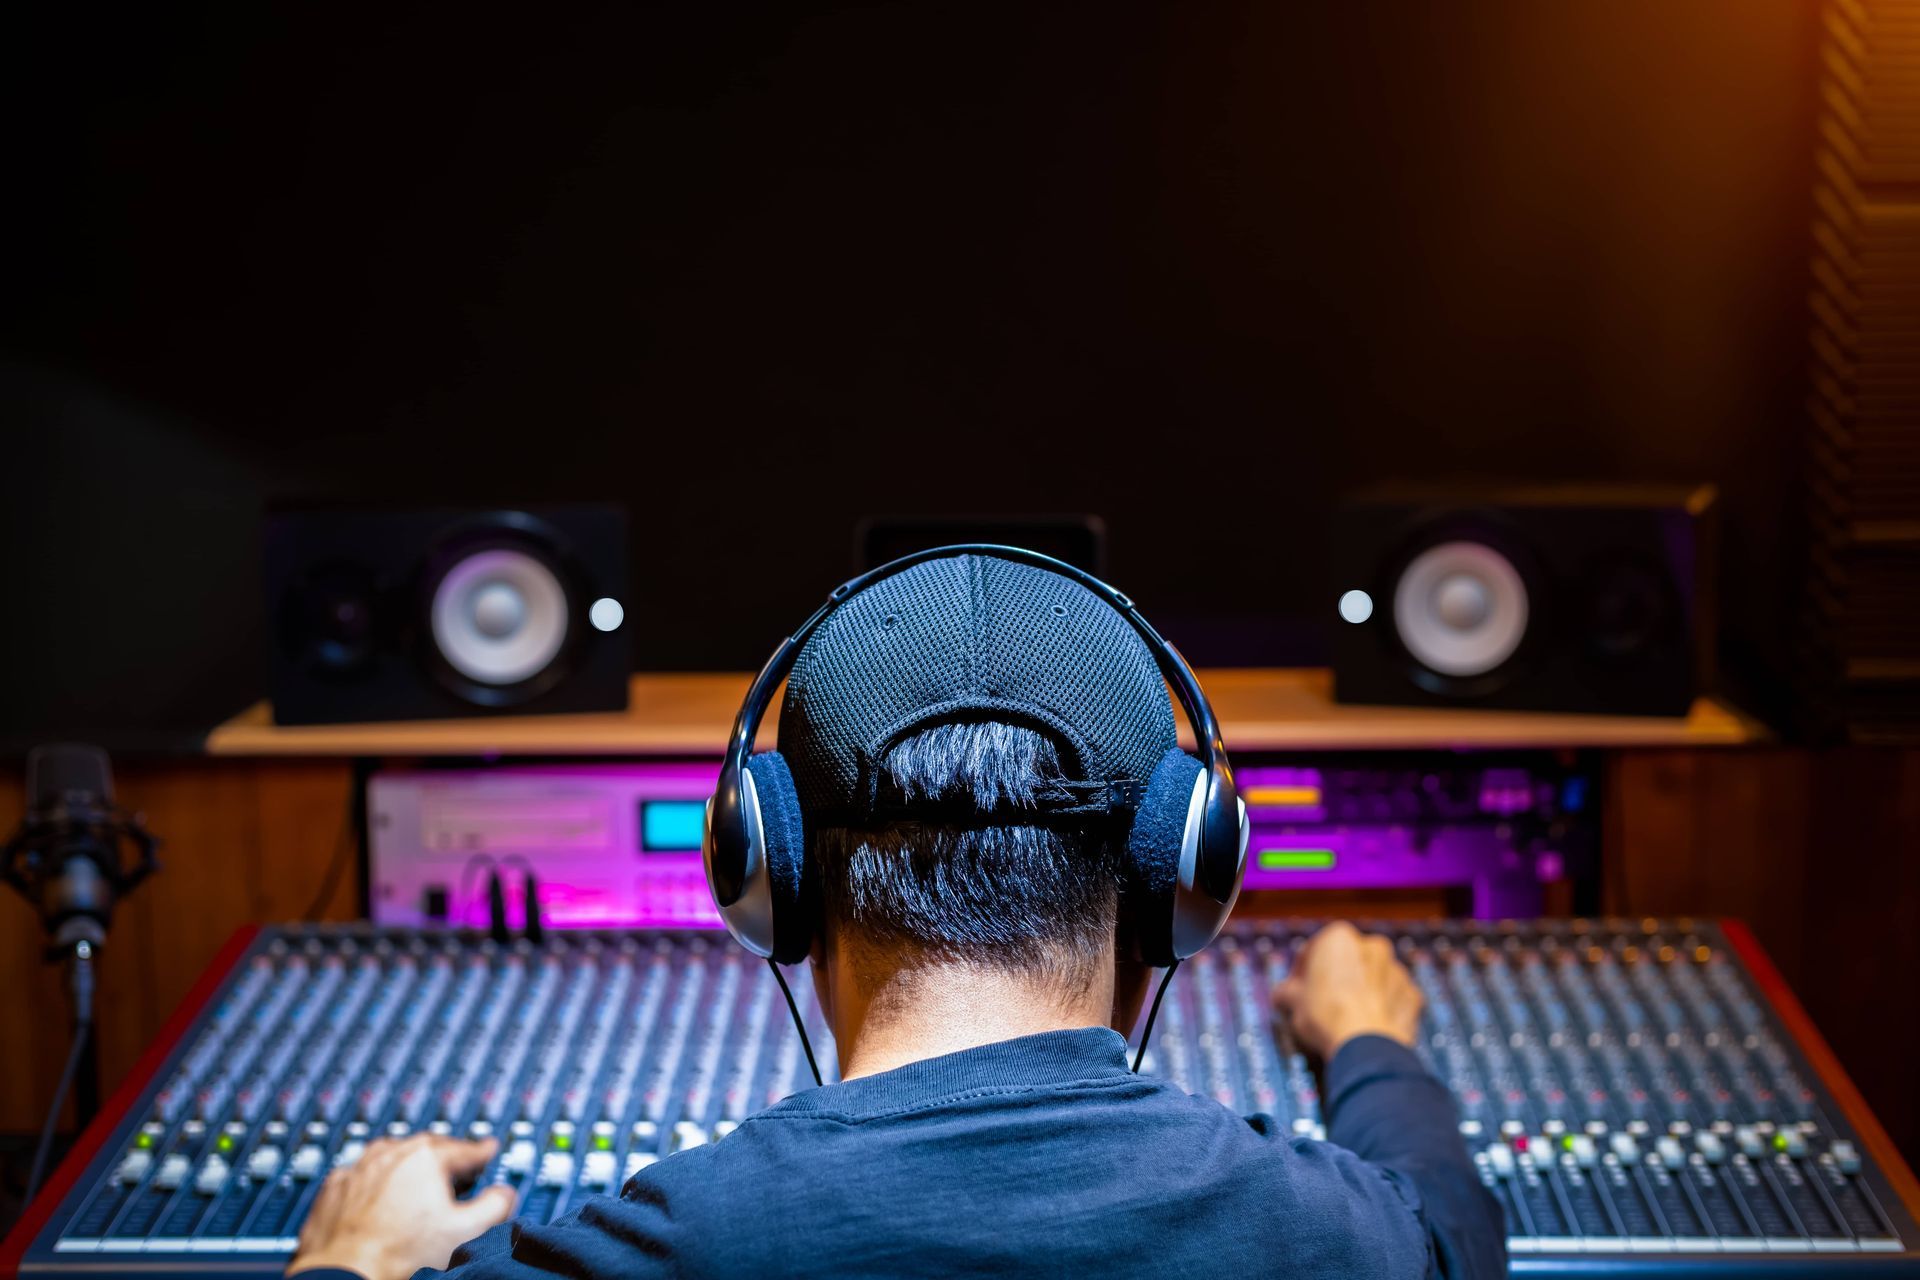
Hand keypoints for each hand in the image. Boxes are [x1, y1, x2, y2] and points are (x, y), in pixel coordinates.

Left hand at [287, 1135, 515, 1279]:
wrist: (344, 1273)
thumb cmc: (401, 1255)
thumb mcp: (465, 1231)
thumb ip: (495, 1206)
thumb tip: (504, 1195)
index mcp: (425, 1157)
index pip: (465, 1149)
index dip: (482, 1152)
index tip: (488, 1150)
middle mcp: (390, 1154)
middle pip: (427, 1148)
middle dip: (446, 1157)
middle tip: (459, 1168)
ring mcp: (357, 1169)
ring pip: (390, 1157)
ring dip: (407, 1165)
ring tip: (418, 1183)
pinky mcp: (334, 1189)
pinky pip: (360, 1176)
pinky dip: (373, 1182)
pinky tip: (379, 1199)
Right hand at [1272, 921, 1422, 1059]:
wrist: (1367, 1047)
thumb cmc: (1327, 1017)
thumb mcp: (1293, 1002)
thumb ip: (1286, 992)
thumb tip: (1282, 995)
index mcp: (1339, 938)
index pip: (1314, 950)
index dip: (1303, 971)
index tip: (1297, 989)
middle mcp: (1372, 946)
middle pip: (1348, 961)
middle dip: (1336, 978)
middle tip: (1322, 1003)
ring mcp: (1397, 970)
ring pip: (1374, 978)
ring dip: (1362, 992)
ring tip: (1346, 1018)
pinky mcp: (1413, 995)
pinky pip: (1394, 998)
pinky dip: (1384, 1008)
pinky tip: (1369, 1026)